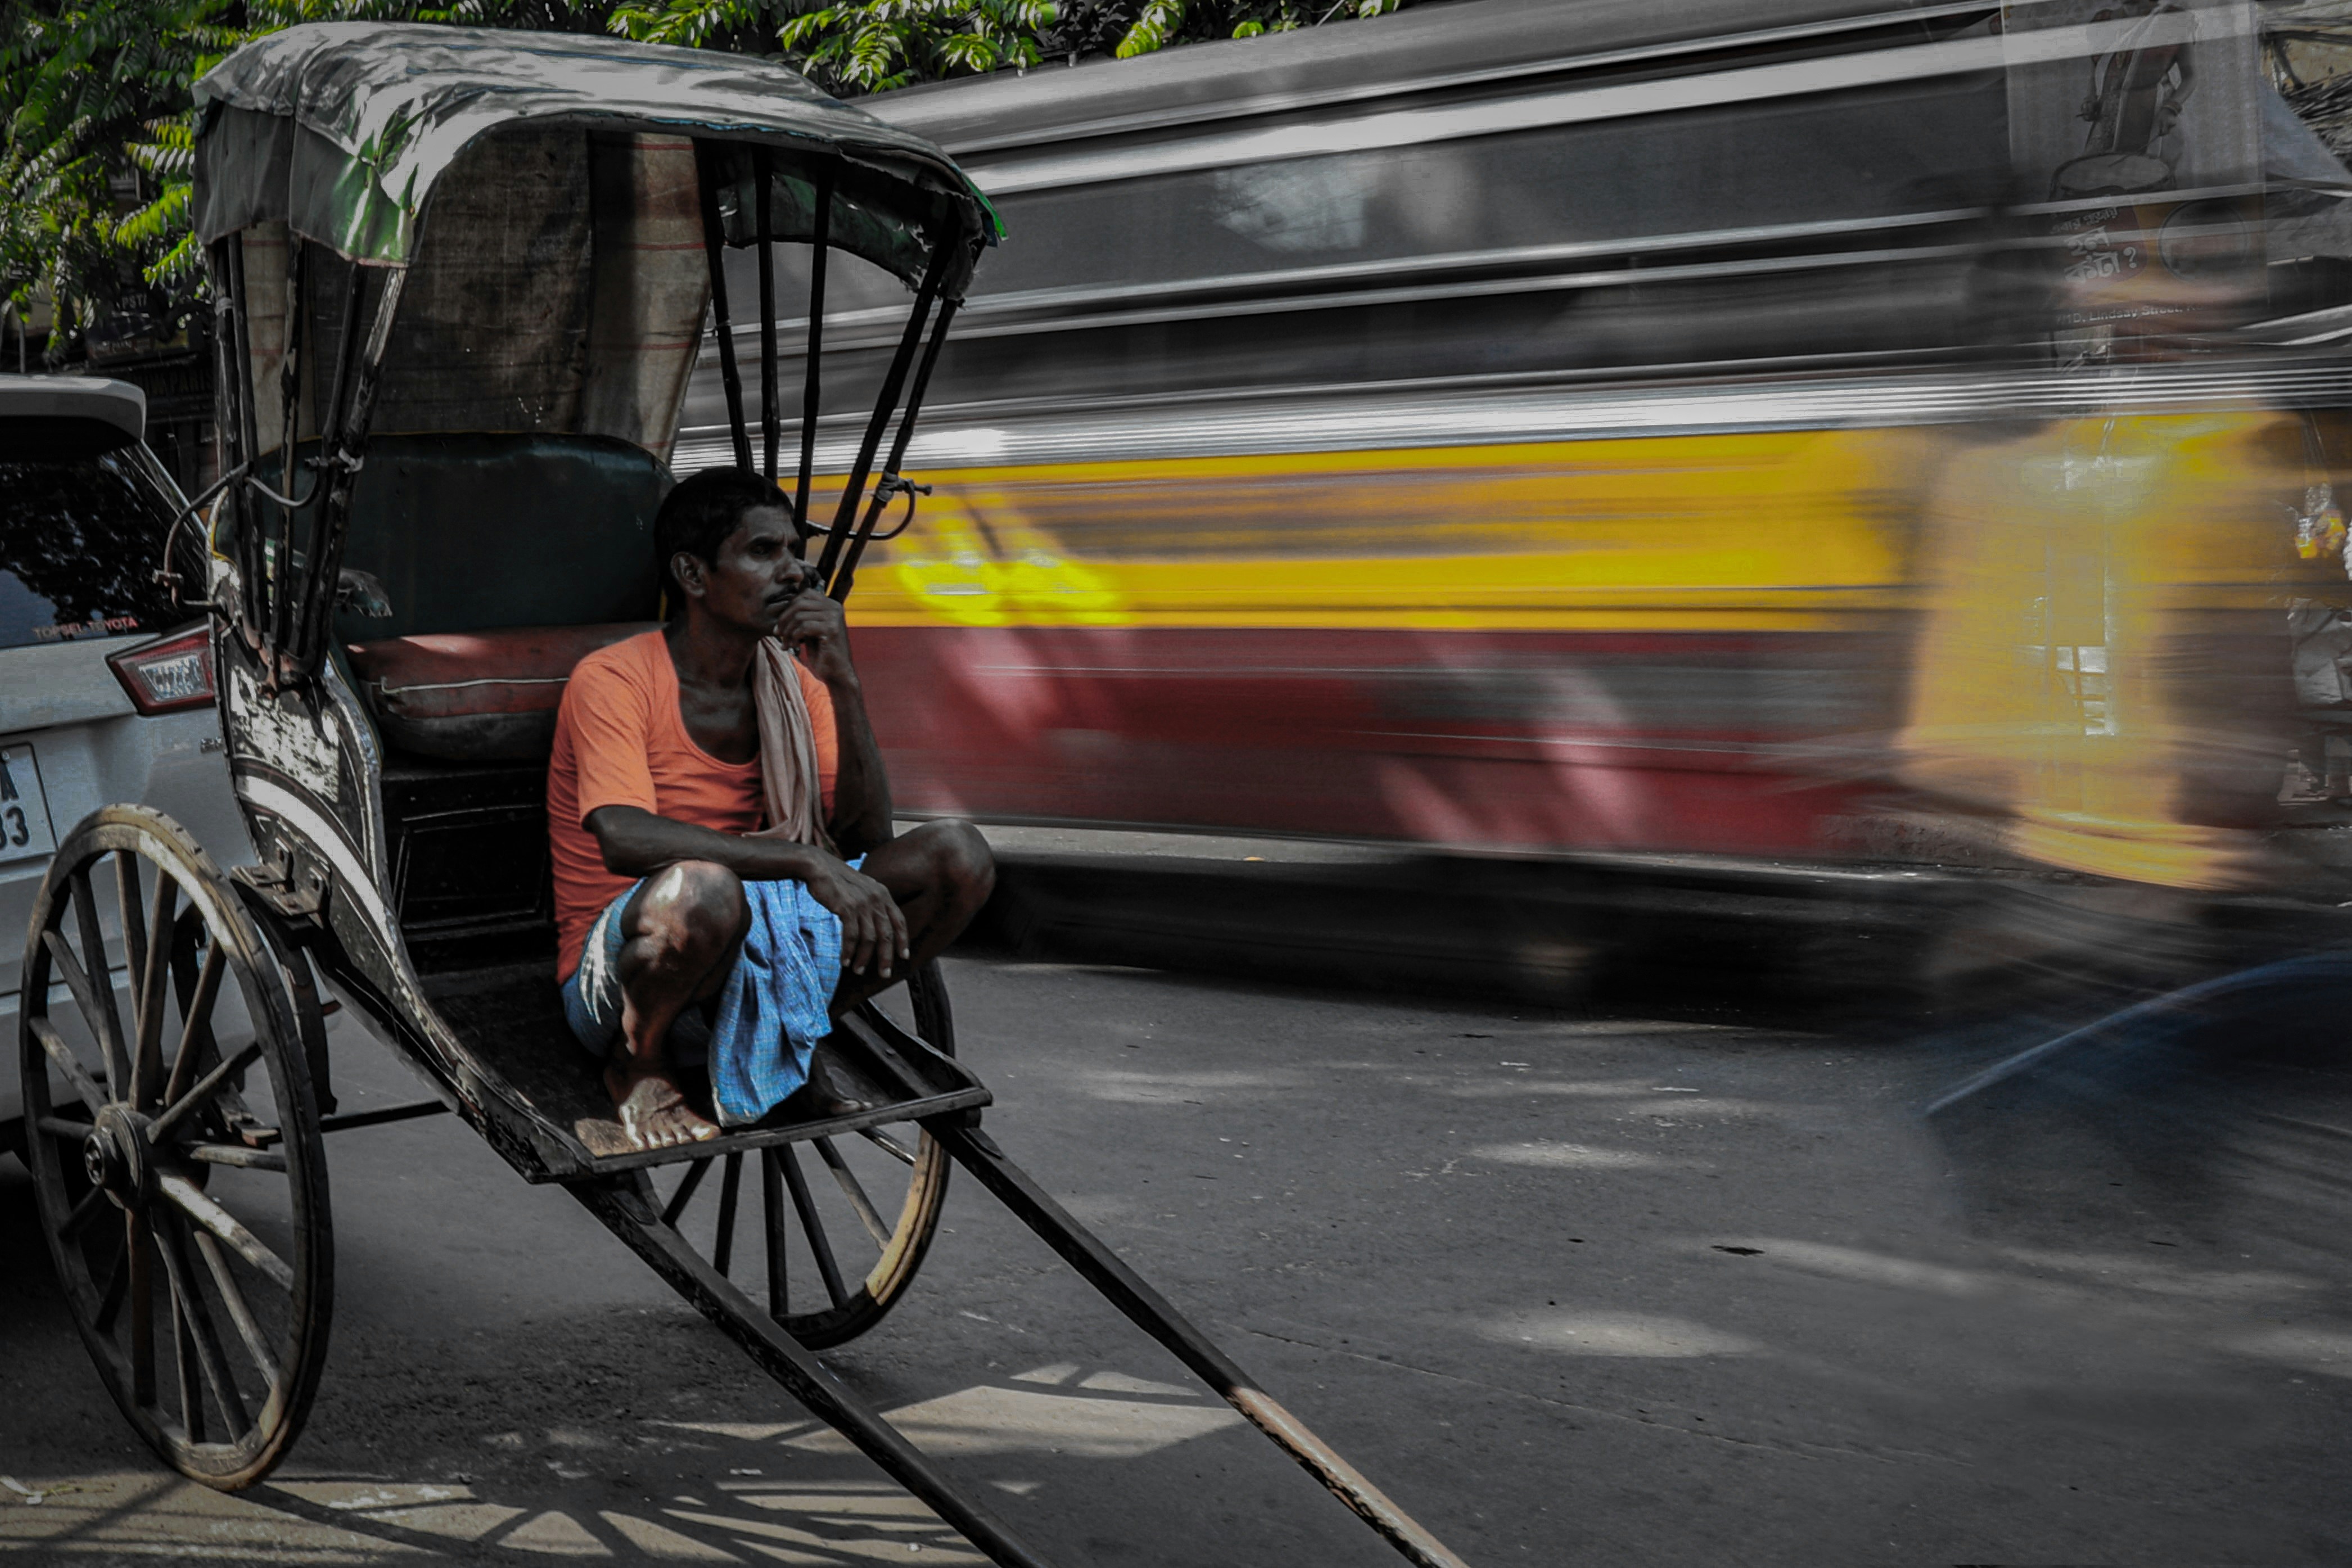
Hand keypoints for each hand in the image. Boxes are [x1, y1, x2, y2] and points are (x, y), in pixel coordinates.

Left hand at [776, 582, 856, 686]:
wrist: (837, 673)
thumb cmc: (822, 652)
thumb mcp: (811, 629)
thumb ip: (803, 616)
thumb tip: (781, 604)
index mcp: (831, 605)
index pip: (804, 594)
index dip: (789, 607)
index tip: (781, 623)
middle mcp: (835, 607)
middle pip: (799, 603)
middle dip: (784, 619)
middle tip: (778, 633)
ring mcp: (834, 617)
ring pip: (799, 616)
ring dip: (788, 631)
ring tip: (786, 643)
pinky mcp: (831, 629)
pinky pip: (804, 627)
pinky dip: (794, 637)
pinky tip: (794, 647)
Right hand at [805, 854, 908, 981]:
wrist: (819, 867)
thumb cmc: (838, 880)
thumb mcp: (863, 888)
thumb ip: (873, 902)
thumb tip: (879, 923)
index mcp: (883, 894)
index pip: (899, 921)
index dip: (902, 940)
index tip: (904, 956)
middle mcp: (876, 899)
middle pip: (886, 935)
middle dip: (886, 957)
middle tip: (885, 974)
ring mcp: (862, 904)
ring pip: (869, 939)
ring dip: (864, 958)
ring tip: (858, 971)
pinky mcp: (847, 908)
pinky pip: (851, 937)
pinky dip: (848, 951)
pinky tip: (844, 961)